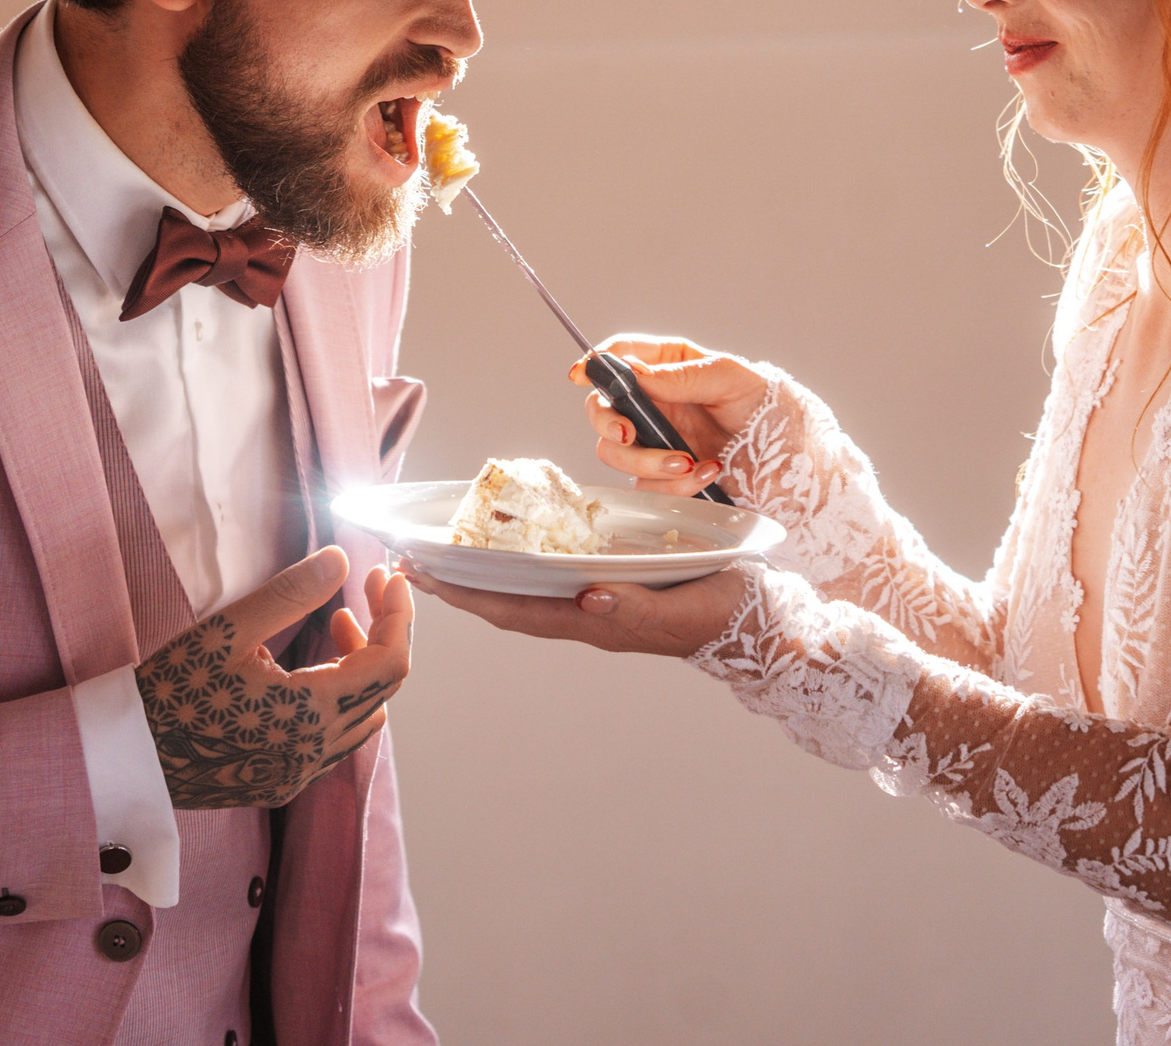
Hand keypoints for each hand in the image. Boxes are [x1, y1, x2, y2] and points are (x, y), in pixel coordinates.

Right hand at [136, 547, 412, 809]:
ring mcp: (300, 773)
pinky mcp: (282, 783)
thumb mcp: (226, 631)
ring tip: (335, 625)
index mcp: (311, 713)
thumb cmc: (171, 691)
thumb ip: (290, 594)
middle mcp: (316, 751)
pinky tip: (310, 672)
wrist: (127, 758)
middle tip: (364, 592)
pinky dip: (339, 700)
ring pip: (363, 717)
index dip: (399, 615)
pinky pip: (335, 740)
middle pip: (383, 688)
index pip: (390, 663)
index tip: (386, 577)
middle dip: (382, 633)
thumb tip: (340, 559)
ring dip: (362, 669)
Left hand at [406, 561, 750, 659]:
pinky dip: (517, 565)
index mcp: (598, 620)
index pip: (516, 610)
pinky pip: (550, 579)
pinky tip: (506, 547)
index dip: (467, 595)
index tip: (422, 576)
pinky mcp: (612, 588)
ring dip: (481, 577)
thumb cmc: (726, 612)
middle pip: (507, 603)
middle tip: (408, 562)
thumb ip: (635, 605)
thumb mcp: (684, 605)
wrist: (762, 623)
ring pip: (524, 593)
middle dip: (457, 587)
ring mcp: (598, 604)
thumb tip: (586, 596)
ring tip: (441, 554)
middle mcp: (588, 613)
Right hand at [572, 335, 768, 495]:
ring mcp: (658, 442)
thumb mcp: (730, 379)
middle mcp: (657, 403)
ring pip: (615, 452)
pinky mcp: (666, 478)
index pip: (621, 356)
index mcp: (671, 367)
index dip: (597, 364)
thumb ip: (680, 375)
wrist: (797, 467)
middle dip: (607, 421)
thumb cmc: (771, 411)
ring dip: (647, 460)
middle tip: (628, 433)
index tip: (582, 373)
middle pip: (602, 408)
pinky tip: (707, 474)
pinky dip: (673, 484)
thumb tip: (632, 371)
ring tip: (689, 462)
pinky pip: (646, 485)